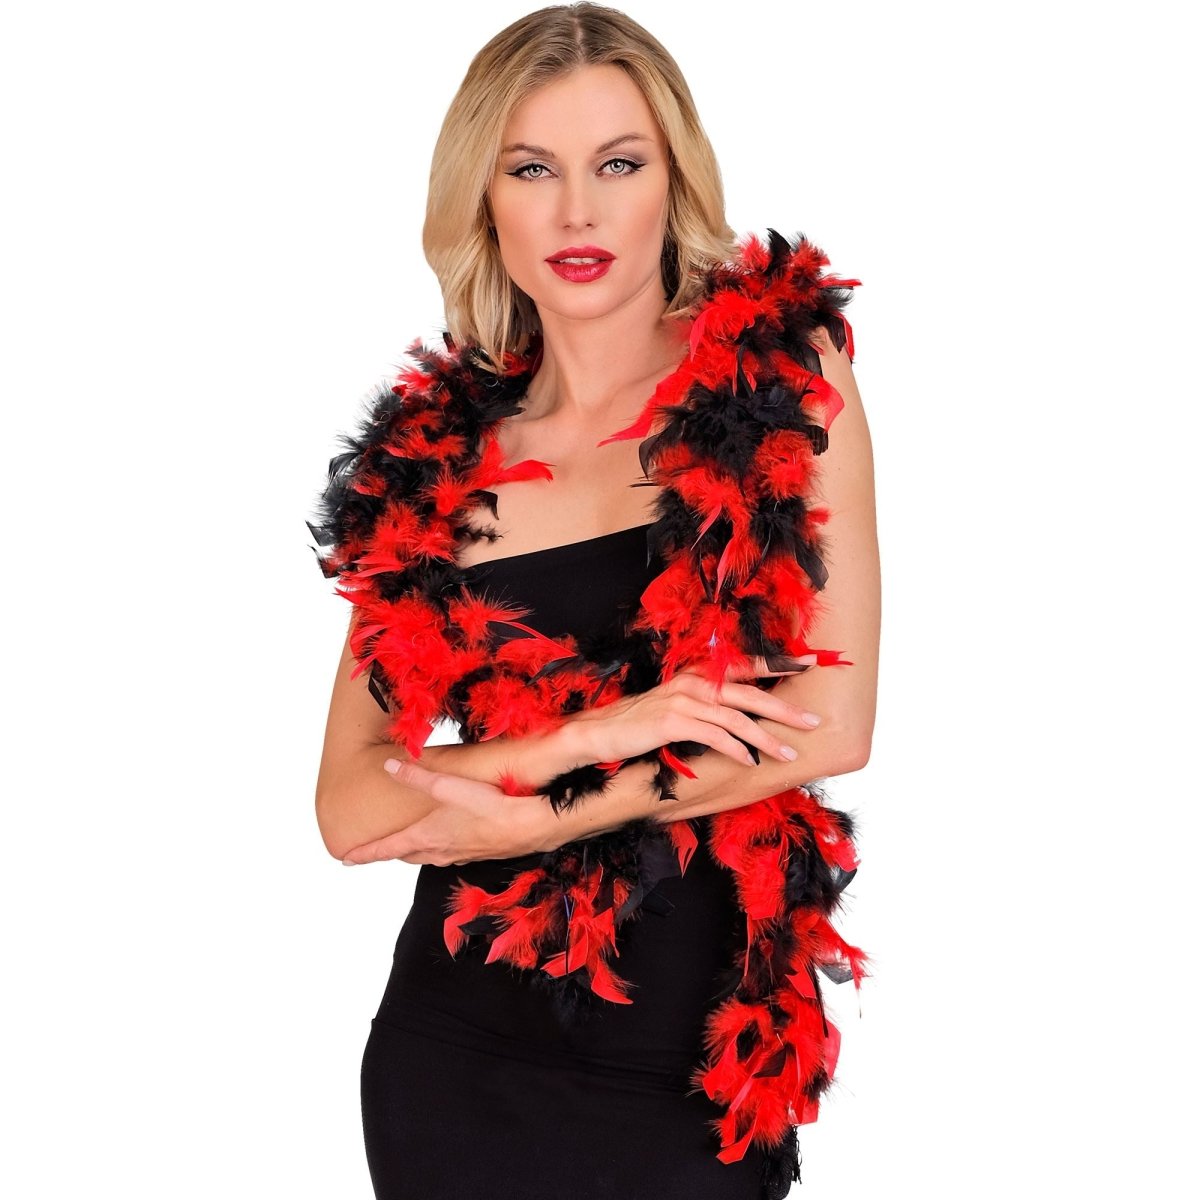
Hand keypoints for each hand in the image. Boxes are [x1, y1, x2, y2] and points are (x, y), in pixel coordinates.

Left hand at [341, 759, 554, 866]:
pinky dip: (437, 850)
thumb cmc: (490, 807)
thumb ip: (418, 776)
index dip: (365, 853)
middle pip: (405, 854)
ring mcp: (459, 855)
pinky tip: (446, 842)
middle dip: (389, 852)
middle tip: (373, 851)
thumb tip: (389, 765)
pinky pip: (447, 855)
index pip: (386, 848)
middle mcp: (439, 850)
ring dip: (413, 852)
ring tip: (405, 846)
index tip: (346, 859)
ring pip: (426, 857)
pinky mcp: (477, 853)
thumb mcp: (449, 786)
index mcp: (426, 836)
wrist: (529, 827)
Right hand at [561, 655, 821, 769]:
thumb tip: (744, 714)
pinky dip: (736, 749)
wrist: (601, 732)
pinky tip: (750, 762)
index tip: (811, 662)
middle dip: (785, 708)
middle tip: (813, 721)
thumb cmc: (642, 723)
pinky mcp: (673, 722)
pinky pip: (714, 735)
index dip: (780, 663)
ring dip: (766, 738)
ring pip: (737, 718)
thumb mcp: (680, 706)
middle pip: (751, 693)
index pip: (747, 665)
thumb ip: (709, 704)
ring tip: (789, 753)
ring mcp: (684, 700)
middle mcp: (695, 682)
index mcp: (699, 674)